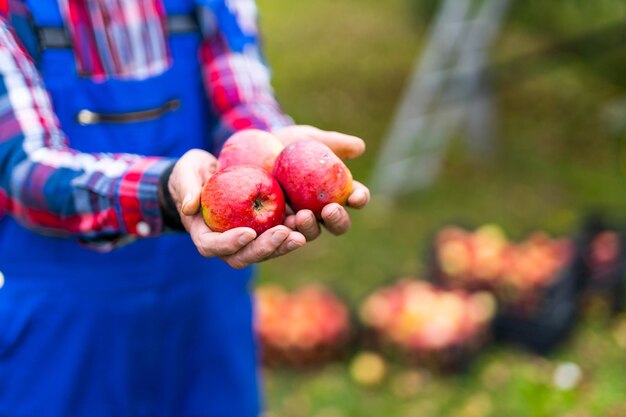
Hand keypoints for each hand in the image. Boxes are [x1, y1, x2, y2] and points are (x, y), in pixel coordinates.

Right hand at [167, 149, 305, 268]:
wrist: (210, 173)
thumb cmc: (194, 172)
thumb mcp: (186, 171)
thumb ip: (186, 186)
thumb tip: (189, 206)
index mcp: (203, 234)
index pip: (213, 246)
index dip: (230, 243)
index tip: (248, 232)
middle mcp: (225, 244)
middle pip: (243, 256)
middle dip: (264, 248)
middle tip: (284, 234)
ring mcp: (245, 240)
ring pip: (264, 252)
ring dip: (283, 246)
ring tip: (300, 236)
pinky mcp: (262, 232)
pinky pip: (277, 237)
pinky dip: (291, 232)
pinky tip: (306, 222)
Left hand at [273, 125, 370, 238]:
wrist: (254, 151)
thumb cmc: (289, 144)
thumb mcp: (309, 139)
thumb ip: (333, 142)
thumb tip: (359, 147)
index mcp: (339, 191)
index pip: (356, 197)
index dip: (359, 198)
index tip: (355, 196)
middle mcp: (323, 210)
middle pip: (339, 223)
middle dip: (338, 219)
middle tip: (330, 210)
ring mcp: (301, 220)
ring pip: (313, 232)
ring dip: (311, 227)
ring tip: (302, 216)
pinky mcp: (280, 225)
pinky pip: (285, 234)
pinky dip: (287, 232)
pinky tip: (284, 225)